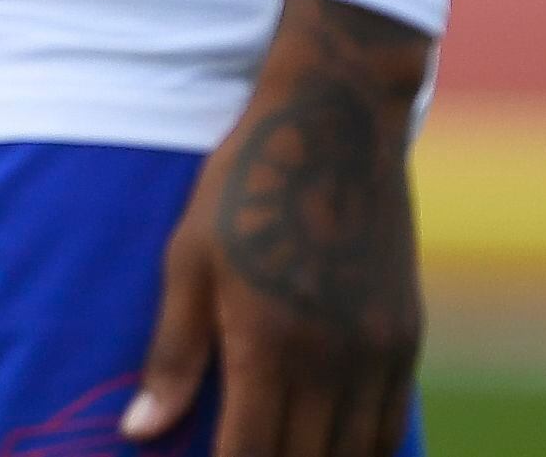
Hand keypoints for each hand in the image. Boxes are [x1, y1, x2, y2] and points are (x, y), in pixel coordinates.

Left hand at [125, 0, 428, 455]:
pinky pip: (389, 426)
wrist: (335, 122)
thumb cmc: (245, 186)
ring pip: (355, 456)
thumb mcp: (189, 259)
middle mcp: (331, 361)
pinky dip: (363, 451)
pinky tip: (332, 449)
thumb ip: (172, 355)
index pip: (249, 456)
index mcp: (268, 345)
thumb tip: (139, 432)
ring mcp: (377, 352)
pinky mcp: (405, 338)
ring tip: (280, 454)